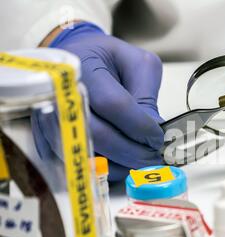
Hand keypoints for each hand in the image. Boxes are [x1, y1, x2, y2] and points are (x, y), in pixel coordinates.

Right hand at [32, 22, 163, 180]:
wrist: (76, 61)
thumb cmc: (108, 61)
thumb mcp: (137, 64)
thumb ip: (146, 95)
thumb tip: (154, 128)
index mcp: (83, 67)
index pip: (114, 104)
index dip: (140, 126)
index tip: (158, 137)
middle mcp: (58, 94)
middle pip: (98, 135)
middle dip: (133, 152)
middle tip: (154, 156)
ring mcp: (48, 119)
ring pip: (88, 154)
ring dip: (121, 164)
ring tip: (142, 161)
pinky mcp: (48, 139)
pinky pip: (78, 162)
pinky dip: (105, 169)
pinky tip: (123, 163)